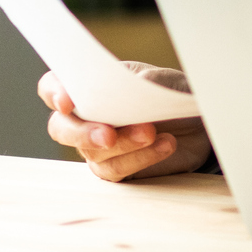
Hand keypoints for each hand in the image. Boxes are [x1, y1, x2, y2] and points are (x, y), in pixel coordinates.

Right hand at [38, 70, 211, 181]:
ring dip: (124, 143)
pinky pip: (116, 170)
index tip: (67, 102)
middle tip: (109, 135)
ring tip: (152, 132)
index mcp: (89, 86)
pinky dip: (142, 158)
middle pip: (61, 128)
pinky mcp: (117, 168)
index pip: (53, 87)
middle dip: (82, 132)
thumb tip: (133, 87)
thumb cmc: (172, 94)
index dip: (54, 93)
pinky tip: (166, 144)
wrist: (198, 121)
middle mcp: (86, 117)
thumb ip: (147, 81)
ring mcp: (97, 146)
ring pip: (93, 152)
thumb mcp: (165, 80)